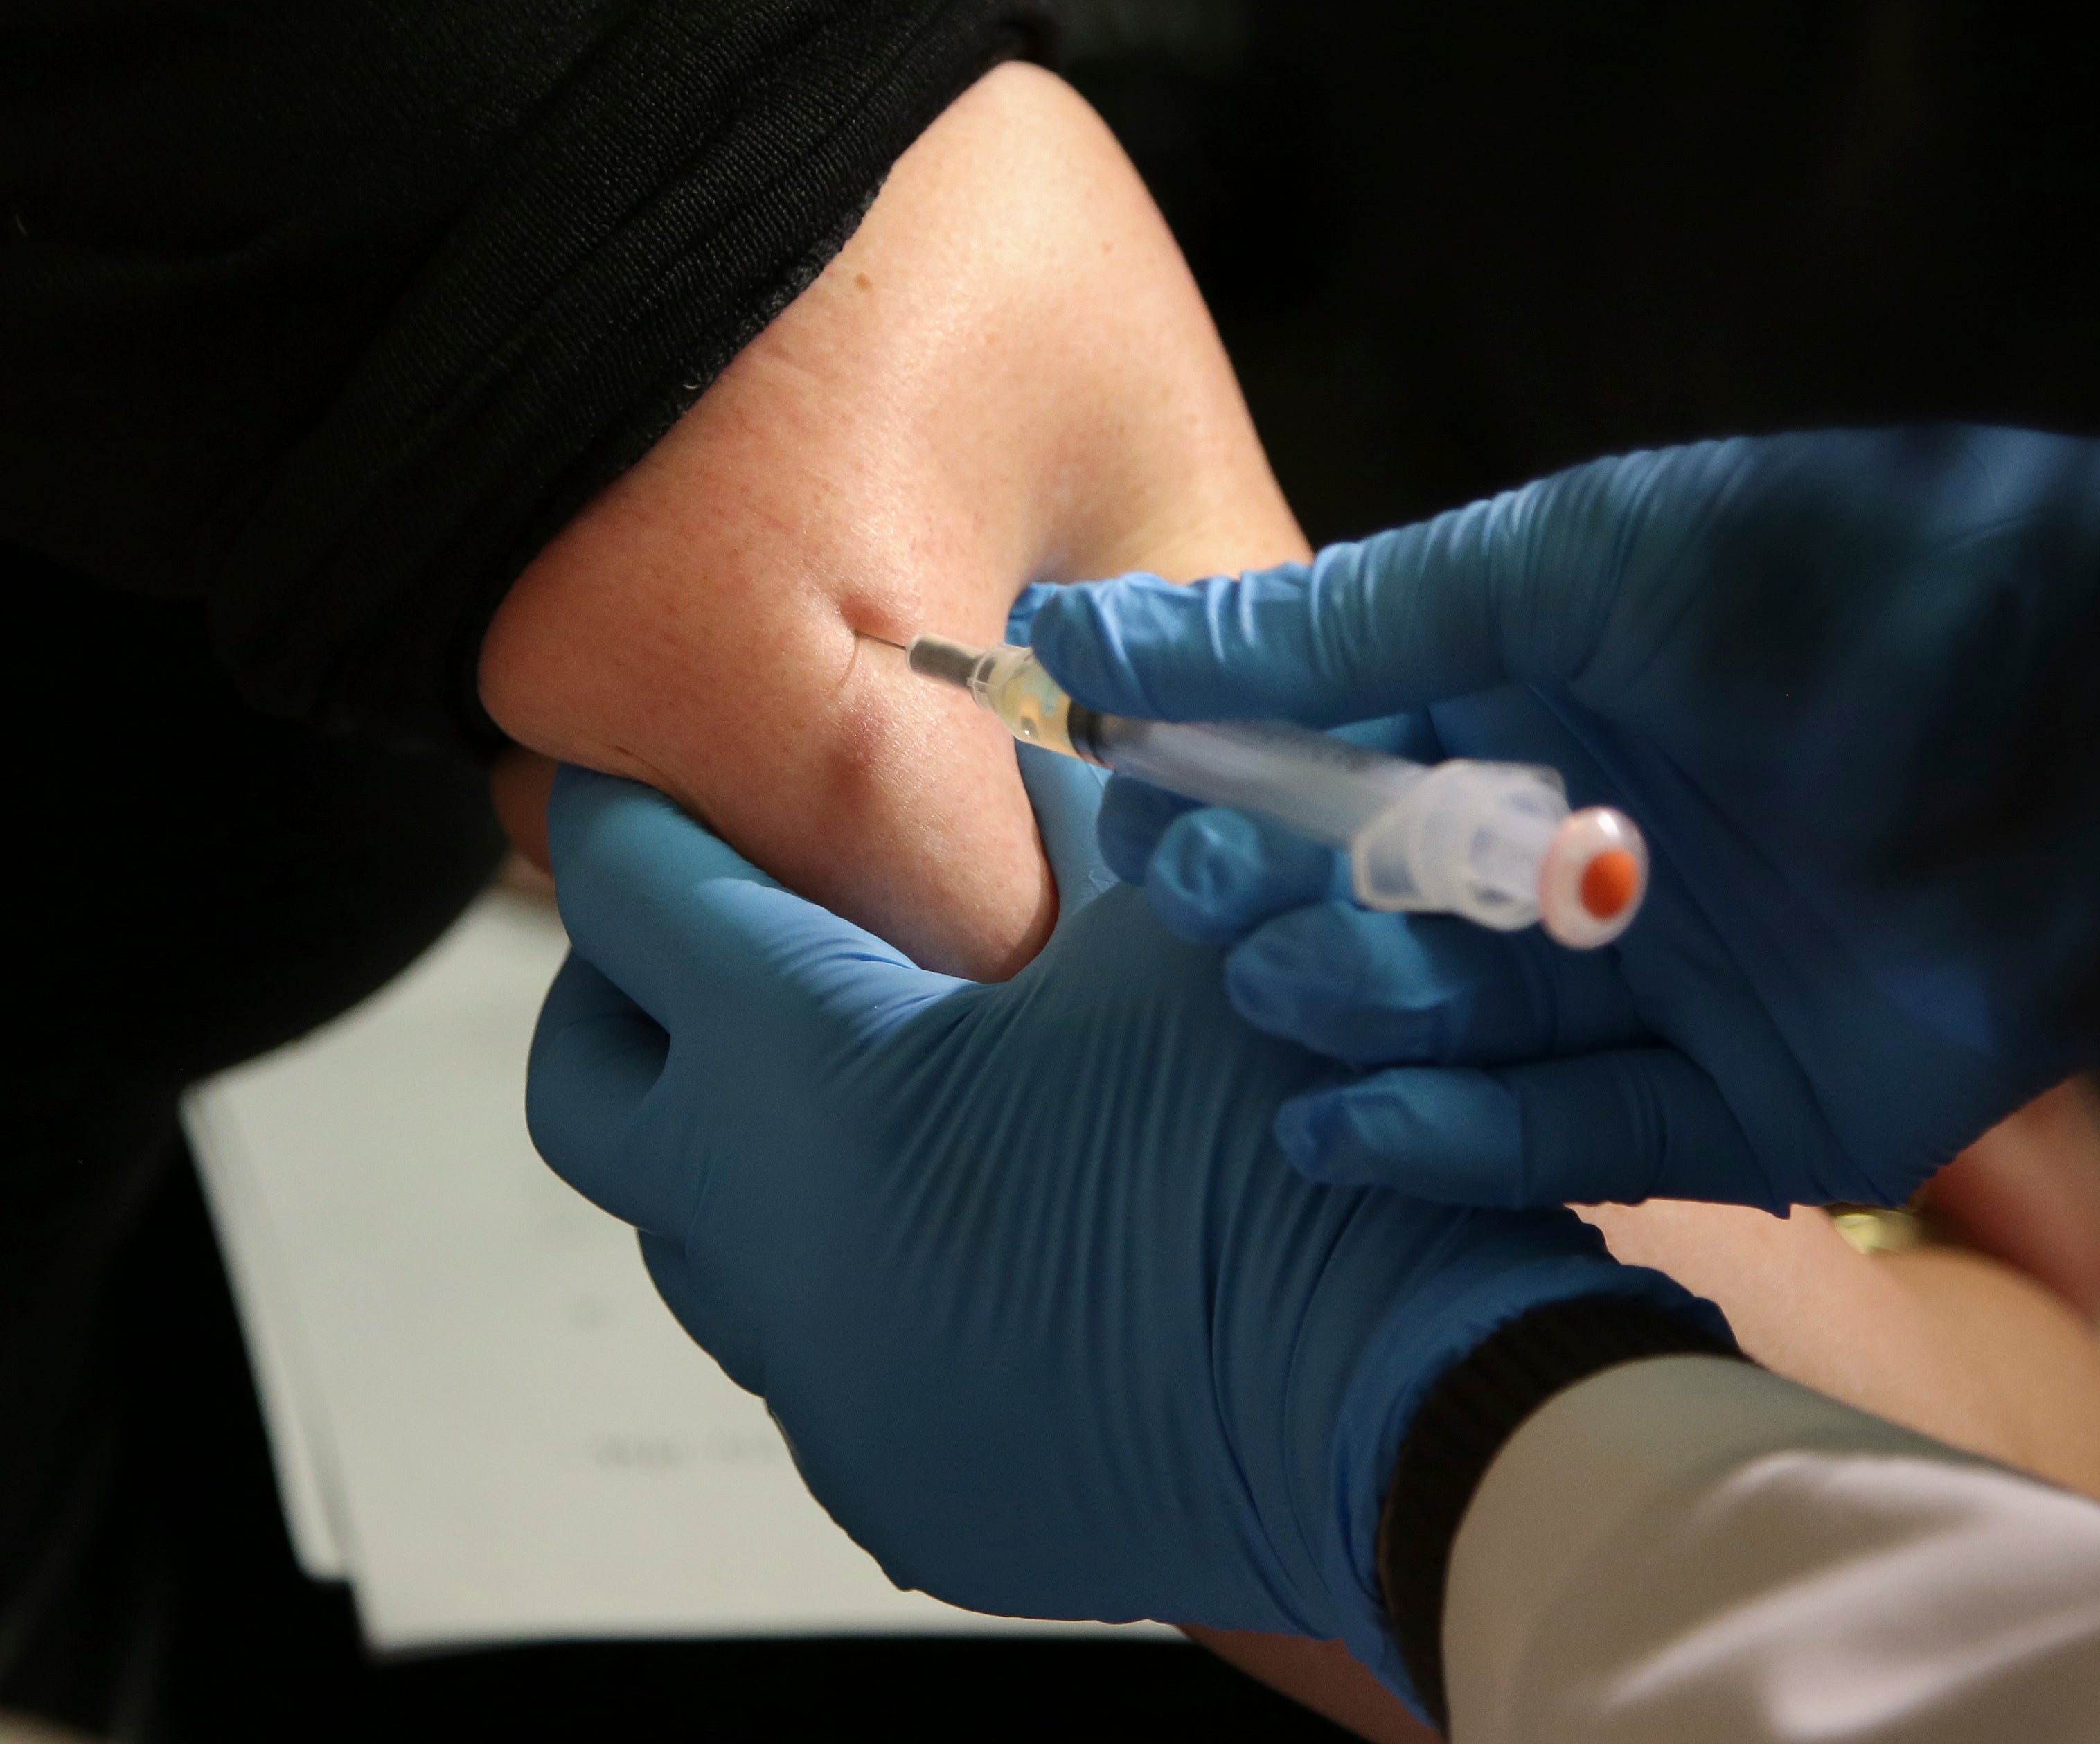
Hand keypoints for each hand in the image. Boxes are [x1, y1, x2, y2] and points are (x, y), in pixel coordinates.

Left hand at [526, 760, 1725, 1704]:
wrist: (1413, 1407)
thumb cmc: (1295, 1141)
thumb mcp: (1180, 922)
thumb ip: (1071, 806)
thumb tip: (1033, 710)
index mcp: (810, 1078)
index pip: (631, 900)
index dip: (638, 815)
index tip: (654, 783)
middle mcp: (766, 1248)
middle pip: (589, 1087)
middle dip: (626, 990)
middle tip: (717, 932)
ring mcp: (822, 1388)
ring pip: (694, 1237)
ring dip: (739, 1144)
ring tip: (871, 1082)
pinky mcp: (895, 1486)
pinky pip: (811, 1355)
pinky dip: (844, 1271)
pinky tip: (968, 1228)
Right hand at [1032, 427, 2099, 1210]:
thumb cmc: (1854, 581)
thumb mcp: (1576, 560)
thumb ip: (1338, 624)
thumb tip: (1087, 629)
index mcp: (1543, 696)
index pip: (1321, 750)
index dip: (1212, 775)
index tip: (1117, 787)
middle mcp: (1590, 845)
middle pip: (1372, 905)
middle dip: (1273, 901)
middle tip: (1206, 892)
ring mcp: (1664, 984)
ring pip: (1448, 1032)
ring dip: (1350, 1012)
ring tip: (1293, 977)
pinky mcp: (1748, 1113)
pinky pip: (1567, 1144)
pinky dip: (1451, 1142)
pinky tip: (1341, 1121)